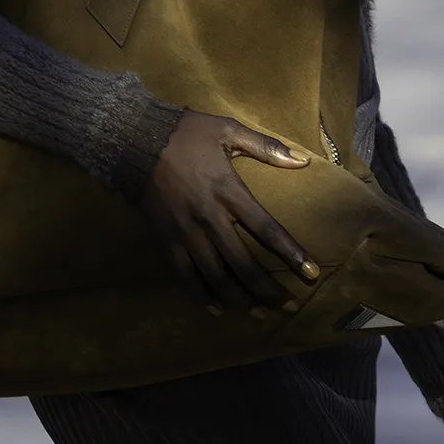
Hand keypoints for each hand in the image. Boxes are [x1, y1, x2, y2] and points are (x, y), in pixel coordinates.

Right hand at [140, 109, 316, 313]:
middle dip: (268, 288)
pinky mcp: (166, 240)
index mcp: (228, 190)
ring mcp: (185, 232)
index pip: (266, 230)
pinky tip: (216, 310)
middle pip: (243, 263)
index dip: (290, 253)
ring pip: (216, 276)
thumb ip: (266, 147)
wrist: (132, 141)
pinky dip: (200, 295)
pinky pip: (184, 275)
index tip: (311, 272)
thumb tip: (302, 159)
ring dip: (239, 298)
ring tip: (260, 313)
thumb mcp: (227, 130)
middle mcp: (208, 218)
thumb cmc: (184, 133)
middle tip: (288, 305)